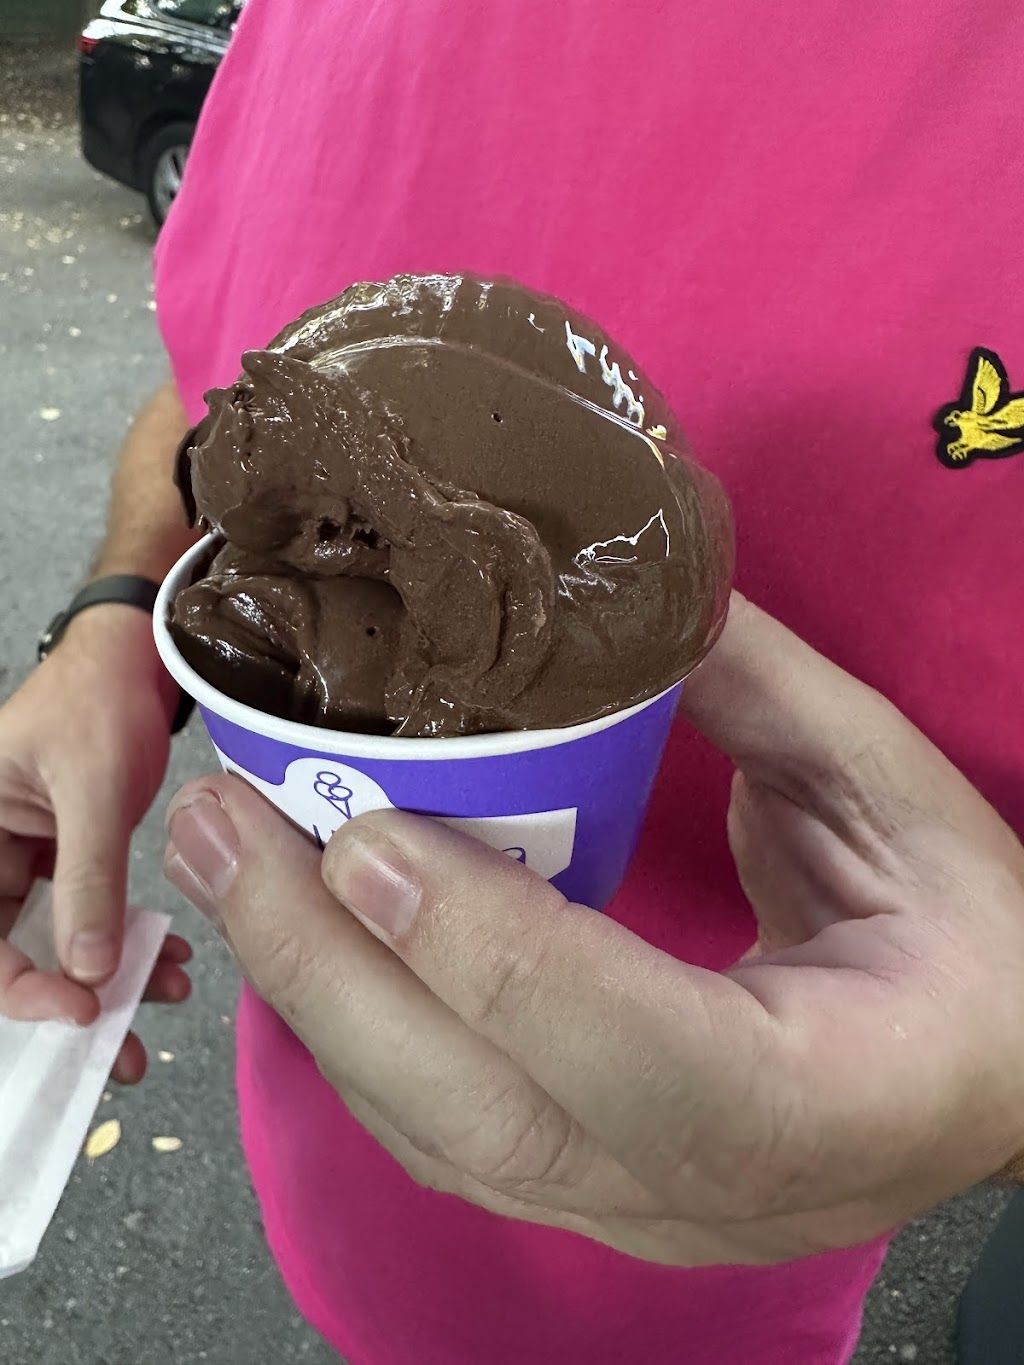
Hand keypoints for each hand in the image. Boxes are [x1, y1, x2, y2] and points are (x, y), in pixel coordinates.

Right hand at [0, 606, 189, 1080]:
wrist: (136, 657)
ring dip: (107, 975)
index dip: (21, 987)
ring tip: (163, 998)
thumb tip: (89, 971)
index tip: (82, 1011)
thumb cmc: (98, 698)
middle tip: (122, 1050)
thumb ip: (88, 877)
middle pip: (11, 951)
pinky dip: (125, 939)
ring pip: (56, 940)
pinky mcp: (66, 856)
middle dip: (68, 1001)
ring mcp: (25, 859)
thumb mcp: (91, 786)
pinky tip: (168, 958)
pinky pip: (88, 914)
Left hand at [163, 595, 1023, 1264]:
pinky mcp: (590, 1192)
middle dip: (329, 970)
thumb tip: (617, 599)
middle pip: (482, 1117)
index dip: (491, 954)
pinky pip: (440, 1132)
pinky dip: (351, 1033)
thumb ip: (760, 695)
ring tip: (228, 858)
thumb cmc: (965, 938)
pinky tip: (299, 933)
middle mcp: (707, 1189)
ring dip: (311, 997)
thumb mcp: (893, 795)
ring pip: (436, 1139)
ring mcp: (636, 1209)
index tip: (365, 837)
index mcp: (820, 1093)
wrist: (993, 1075)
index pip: (635, 1052)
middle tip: (224, 824)